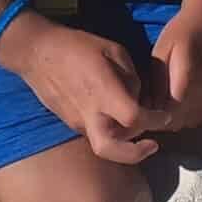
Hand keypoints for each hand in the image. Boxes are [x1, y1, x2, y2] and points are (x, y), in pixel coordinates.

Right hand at [0, 12, 161, 163]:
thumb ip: (132, 78)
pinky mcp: (69, 121)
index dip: (154, 120)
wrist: (37, 53)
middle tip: (152, 145)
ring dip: (124, 141)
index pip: (133, 118)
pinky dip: (110, 131)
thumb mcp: (115, 51)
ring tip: (137, 126)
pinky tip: (117, 117)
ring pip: (104, 143)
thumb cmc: (78, 46)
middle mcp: (89, 113)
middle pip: (110, 150)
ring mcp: (76, 120)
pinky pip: (94, 133)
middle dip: (135, 154)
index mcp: (103, 92)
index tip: (164, 116)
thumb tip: (137, 98)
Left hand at [150, 0, 201, 132]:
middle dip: (160, 118)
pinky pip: (198, 117)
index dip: (151, 116)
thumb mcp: (160, 55)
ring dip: (173, 117)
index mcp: (188, 84)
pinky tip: (176, 100)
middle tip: (148, 105)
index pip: (166, 115)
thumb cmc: (180, 33)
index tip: (140, 110)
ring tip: (161, 101)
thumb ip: (155, 86)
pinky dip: (185, 114)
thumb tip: (148, 111)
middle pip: (176, 122)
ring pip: (186, 122)